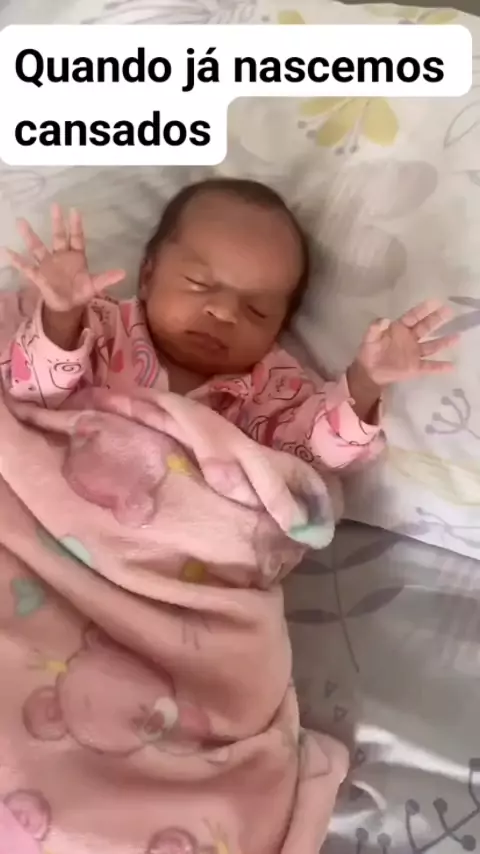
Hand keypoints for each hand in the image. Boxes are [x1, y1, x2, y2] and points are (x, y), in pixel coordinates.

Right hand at [1, 203, 124, 311]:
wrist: (67, 305)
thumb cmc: (80, 291)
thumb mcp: (95, 286)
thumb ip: (106, 278)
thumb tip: (123, 273)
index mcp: (76, 256)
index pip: (76, 238)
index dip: (76, 226)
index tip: (74, 210)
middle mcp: (61, 256)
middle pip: (58, 237)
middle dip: (56, 222)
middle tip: (54, 205)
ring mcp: (48, 264)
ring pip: (38, 247)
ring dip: (30, 236)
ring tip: (21, 221)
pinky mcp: (39, 275)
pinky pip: (26, 266)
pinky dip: (17, 260)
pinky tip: (7, 251)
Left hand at [355, 300, 458, 387]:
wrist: (369, 372)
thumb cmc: (369, 351)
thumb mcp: (369, 338)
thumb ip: (375, 327)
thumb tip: (385, 319)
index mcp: (400, 328)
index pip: (413, 317)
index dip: (422, 310)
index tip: (434, 302)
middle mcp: (410, 338)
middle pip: (426, 327)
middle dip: (437, 319)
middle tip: (449, 311)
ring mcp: (414, 353)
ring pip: (432, 346)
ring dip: (444, 342)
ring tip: (457, 336)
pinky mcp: (415, 367)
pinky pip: (430, 366)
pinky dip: (440, 367)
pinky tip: (452, 366)